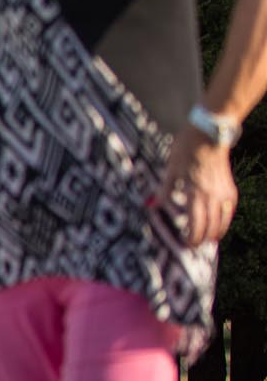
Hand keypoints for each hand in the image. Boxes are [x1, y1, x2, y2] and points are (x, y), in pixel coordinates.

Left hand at [160, 130, 237, 246]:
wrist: (209, 134)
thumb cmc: (186, 149)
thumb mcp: (170, 169)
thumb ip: (163, 190)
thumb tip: (150, 206)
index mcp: (195, 193)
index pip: (196, 224)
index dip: (192, 237)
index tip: (185, 244)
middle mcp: (212, 196)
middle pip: (211, 226)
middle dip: (202, 239)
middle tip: (194, 247)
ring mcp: (224, 192)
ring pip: (223, 220)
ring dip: (215, 232)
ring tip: (207, 240)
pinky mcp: (230, 187)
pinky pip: (230, 210)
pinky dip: (225, 220)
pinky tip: (220, 224)